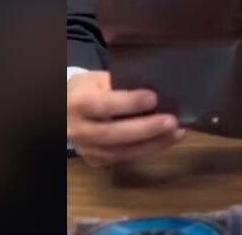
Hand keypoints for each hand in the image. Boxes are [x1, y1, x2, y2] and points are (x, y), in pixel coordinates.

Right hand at [66, 70, 184, 166]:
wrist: (64, 111)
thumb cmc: (87, 89)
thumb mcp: (98, 79)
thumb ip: (120, 85)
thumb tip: (156, 89)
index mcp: (78, 103)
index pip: (104, 105)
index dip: (129, 103)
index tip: (153, 98)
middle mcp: (79, 130)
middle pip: (113, 134)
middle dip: (146, 129)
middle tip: (172, 121)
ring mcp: (86, 149)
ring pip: (121, 152)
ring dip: (153, 143)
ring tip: (177, 133)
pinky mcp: (96, 161)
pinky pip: (124, 158)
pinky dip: (148, 150)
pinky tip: (166, 140)